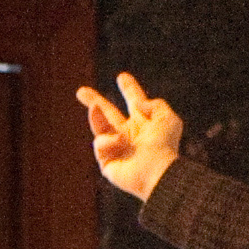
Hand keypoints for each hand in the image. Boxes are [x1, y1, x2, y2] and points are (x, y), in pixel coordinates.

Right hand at [75, 73, 182, 201]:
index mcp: (144, 124)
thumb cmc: (165, 146)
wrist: (157, 171)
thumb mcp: (167, 118)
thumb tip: (138, 102)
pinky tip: (120, 142)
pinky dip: (109, 139)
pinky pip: (100, 143)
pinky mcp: (107, 162)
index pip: (134, 103)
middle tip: (80, 91)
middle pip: (108, 114)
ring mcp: (117, 149)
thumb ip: (155, 103)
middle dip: (95, 102)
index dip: (129, 90)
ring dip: (95, 116)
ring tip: (94, 106)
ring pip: (100, 127)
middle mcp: (129, 135)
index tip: (122, 77)